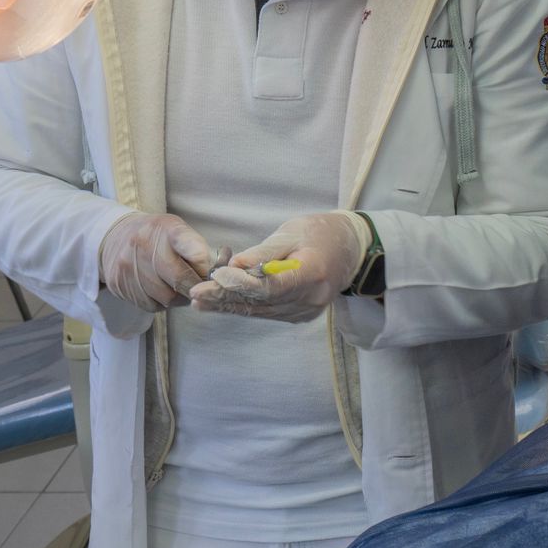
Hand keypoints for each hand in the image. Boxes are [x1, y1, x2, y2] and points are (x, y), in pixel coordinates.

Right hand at [99, 213, 215, 311]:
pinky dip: (161, 302)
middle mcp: (145, 245)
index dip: (206, 266)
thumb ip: (197, 250)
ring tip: (178, 286)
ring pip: (168, 297)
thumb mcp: (177, 231)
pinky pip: (152, 305)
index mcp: (167, 229)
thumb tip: (218, 275)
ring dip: (178, 297)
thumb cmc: (155, 236)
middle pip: (181, 279)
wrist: (113, 237)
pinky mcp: (120, 285)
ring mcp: (130, 266)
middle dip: (196, 288)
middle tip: (200, 288)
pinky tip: (160, 289)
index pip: (194, 249)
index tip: (211, 272)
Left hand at [188, 212, 368, 322]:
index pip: (272, 287)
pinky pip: (267, 312)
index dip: (242, 284)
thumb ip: (263, 253)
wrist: (350, 250)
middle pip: (261, 303)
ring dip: (229, 306)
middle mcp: (310, 299)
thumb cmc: (321, 233)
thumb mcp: (292, 232)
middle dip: (226, 298)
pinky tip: (221, 303)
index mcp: (313, 275)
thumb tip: (233, 266)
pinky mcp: (299, 315)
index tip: (217, 275)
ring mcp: (306, 312)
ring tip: (200, 300)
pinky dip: (244, 306)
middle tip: (196, 293)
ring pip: (261, 311)